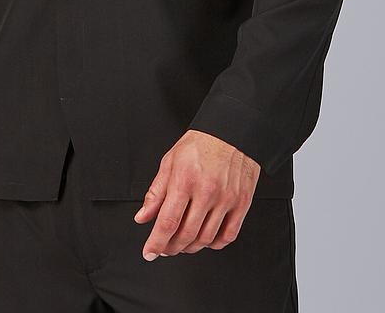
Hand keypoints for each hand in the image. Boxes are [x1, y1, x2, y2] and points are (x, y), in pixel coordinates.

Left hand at [133, 130, 260, 259]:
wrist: (230, 131)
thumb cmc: (200, 144)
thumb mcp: (170, 162)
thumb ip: (156, 192)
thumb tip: (143, 216)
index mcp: (185, 180)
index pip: (168, 221)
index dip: (156, 242)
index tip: (149, 252)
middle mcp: (207, 191)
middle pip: (186, 234)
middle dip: (171, 247)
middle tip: (164, 247)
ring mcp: (226, 199)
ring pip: (206, 239)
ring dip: (190, 247)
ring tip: (182, 243)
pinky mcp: (241, 203)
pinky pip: (228, 235)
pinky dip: (214, 244)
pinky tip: (205, 239)